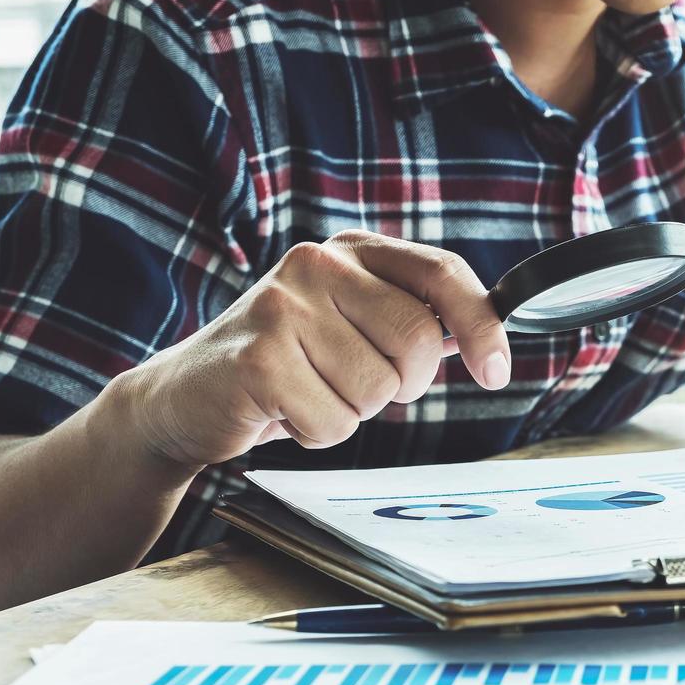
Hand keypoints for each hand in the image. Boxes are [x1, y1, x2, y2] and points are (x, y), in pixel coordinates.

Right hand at [120, 230, 508, 469]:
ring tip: (306, 392)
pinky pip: (335, 422)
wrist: (186, 397)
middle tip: (355, 385)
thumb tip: (484, 338)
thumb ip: (410, 318)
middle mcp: (318, 263)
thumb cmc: (286, 364)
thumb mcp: (351, 325)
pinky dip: (317, 433)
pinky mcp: (259, 358)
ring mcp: (284, 306)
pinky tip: (282, 411)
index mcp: (350, 251)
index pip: (442, 273)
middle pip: (419, 341)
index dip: (482, 327)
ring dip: (351, 411)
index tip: (497, 373)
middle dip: (402, 384)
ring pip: (378, 391)